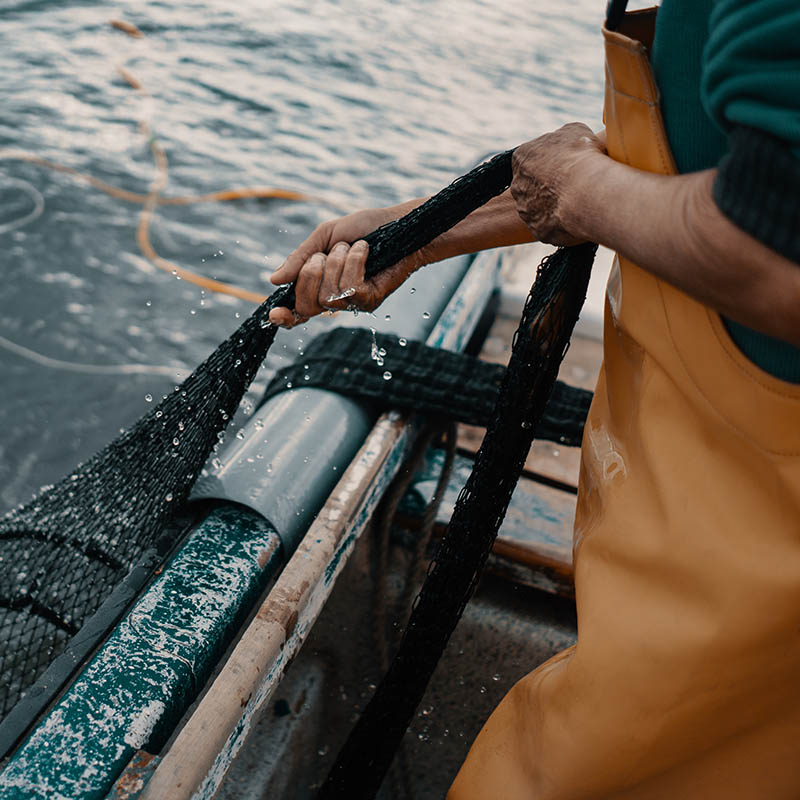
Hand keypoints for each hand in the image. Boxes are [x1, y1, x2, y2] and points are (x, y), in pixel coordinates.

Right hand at [268, 203, 426, 326]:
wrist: (397, 225)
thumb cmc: (363, 229)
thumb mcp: (324, 237)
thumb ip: (300, 257)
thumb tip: (274, 279)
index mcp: (318, 285)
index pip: (297, 310)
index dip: (284, 317)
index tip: (273, 313)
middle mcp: (333, 300)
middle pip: (306, 305)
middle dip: (309, 276)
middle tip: (323, 256)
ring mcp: (352, 303)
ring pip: (328, 296)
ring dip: (337, 262)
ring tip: (351, 247)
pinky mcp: (370, 301)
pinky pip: (350, 289)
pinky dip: (354, 262)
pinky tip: (365, 251)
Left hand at [510, 123, 606, 245]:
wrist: (585, 191)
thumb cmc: (581, 156)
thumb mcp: (575, 131)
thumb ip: (563, 137)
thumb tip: (567, 141)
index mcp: (521, 157)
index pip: (531, 159)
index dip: (551, 161)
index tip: (567, 163)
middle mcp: (517, 185)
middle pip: (533, 185)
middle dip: (550, 185)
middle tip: (574, 184)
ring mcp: (525, 210)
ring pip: (540, 207)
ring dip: (556, 204)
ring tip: (579, 200)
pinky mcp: (537, 230)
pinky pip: (549, 225)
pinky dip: (562, 221)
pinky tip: (578, 215)